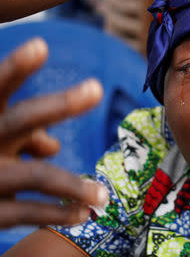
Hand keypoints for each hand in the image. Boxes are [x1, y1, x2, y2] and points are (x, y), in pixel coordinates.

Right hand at [0, 38, 108, 227]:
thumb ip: (24, 134)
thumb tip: (53, 145)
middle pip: (19, 120)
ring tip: (104, 196)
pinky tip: (83, 214)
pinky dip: (60, 213)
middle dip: (58, 104)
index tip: (41, 45)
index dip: (16, 68)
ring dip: (73, 186)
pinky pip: (27, 212)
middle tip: (96, 88)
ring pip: (35, 175)